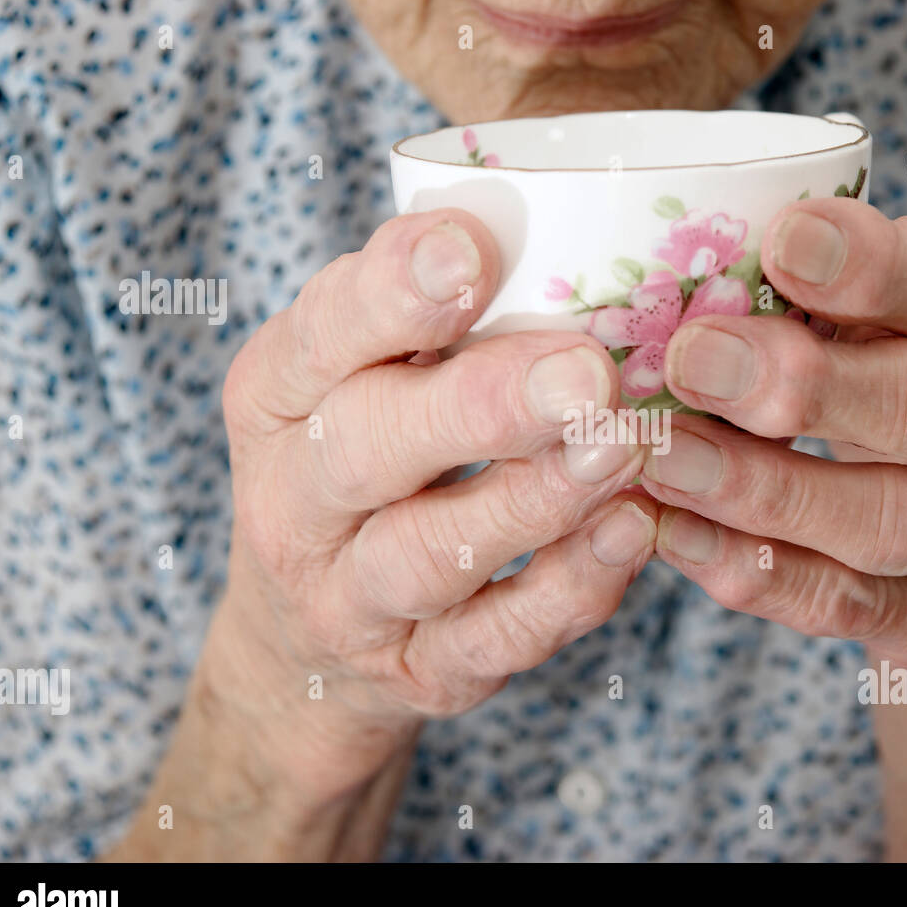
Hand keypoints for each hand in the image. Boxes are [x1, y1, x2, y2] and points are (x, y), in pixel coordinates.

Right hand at [113, 212, 654, 856]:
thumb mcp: (353, 380)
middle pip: (368, 451)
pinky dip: (566, 592)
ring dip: (534, 501)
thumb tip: (553, 232)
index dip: (391, 294)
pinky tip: (630, 533)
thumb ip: (421, 317)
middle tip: (586, 368)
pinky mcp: (419, 673)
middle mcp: (295, 503)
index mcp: (276, 398)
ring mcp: (350, 601)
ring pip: (430, 554)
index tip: (473, 252)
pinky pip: (492, 641)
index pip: (319, 336)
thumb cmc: (361, 467)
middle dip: (479, 407)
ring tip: (623, 446)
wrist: (305, 649)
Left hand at [640, 198, 906, 688]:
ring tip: (662, 457)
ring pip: (892, 521)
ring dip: (764, 489)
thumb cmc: (894, 396)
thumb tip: (685, 271)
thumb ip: (814, 299)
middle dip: (801, 384)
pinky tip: (677, 535)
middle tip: (692, 360)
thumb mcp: (879, 328)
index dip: (873, 266)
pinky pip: (855, 605)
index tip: (781, 242)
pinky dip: (759, 574)